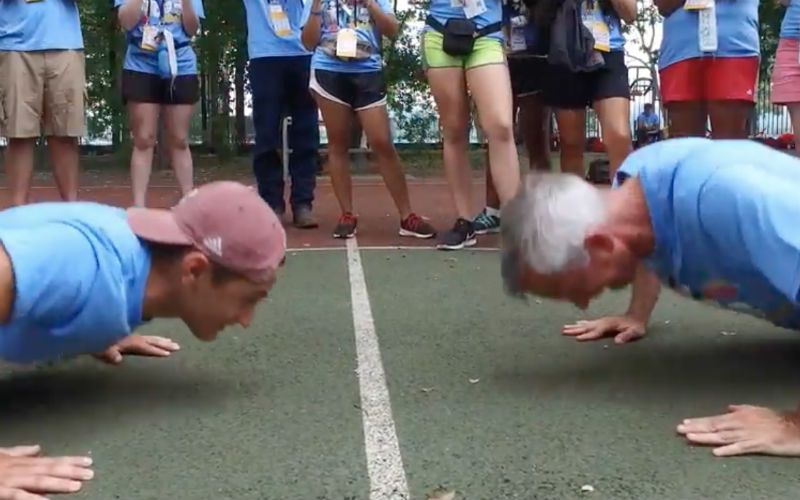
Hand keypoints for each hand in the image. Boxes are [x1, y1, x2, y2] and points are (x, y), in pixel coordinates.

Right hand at [0, 445, 92, 499]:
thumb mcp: (1, 453)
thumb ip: (20, 452)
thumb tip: (37, 448)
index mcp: (20, 462)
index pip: (50, 460)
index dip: (70, 461)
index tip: (88, 461)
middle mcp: (18, 468)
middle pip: (49, 469)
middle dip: (71, 471)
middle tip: (91, 473)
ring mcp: (9, 479)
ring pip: (38, 481)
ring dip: (58, 483)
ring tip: (76, 485)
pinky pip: (18, 496)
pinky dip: (33, 499)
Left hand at [93, 335, 179, 364]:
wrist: (88, 329)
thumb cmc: (94, 342)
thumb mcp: (100, 349)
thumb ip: (109, 354)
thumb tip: (118, 359)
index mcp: (128, 342)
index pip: (145, 347)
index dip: (156, 350)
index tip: (169, 354)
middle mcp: (132, 338)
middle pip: (151, 341)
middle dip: (165, 344)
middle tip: (177, 347)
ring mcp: (131, 336)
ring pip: (150, 338)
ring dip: (161, 340)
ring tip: (172, 342)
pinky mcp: (128, 336)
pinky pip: (146, 337)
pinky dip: (154, 338)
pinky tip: (156, 338)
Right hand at [561, 315, 645, 343]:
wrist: (637, 317)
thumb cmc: (637, 327)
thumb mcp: (635, 332)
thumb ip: (626, 336)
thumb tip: (617, 341)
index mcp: (608, 325)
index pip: (596, 331)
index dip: (587, 335)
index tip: (577, 338)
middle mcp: (602, 322)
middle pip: (586, 327)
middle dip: (575, 330)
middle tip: (563, 331)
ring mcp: (601, 321)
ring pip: (585, 324)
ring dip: (574, 326)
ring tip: (563, 328)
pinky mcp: (601, 322)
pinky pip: (588, 323)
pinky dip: (580, 323)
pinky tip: (575, 323)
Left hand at [677, 405, 799, 456]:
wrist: (793, 427)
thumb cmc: (775, 418)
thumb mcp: (754, 409)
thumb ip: (739, 409)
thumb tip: (727, 408)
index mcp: (737, 416)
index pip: (713, 419)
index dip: (698, 421)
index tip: (684, 423)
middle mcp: (738, 424)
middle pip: (713, 427)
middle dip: (695, 428)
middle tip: (678, 430)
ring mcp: (746, 435)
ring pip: (721, 437)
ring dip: (705, 438)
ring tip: (689, 438)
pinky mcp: (756, 445)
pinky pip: (739, 448)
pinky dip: (728, 450)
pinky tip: (716, 452)